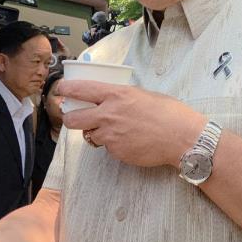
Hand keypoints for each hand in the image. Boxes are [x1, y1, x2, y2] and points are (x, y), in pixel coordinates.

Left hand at [57, 80, 203, 167]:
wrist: (182, 137)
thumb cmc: (169, 113)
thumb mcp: (143, 94)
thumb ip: (122, 97)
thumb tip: (111, 98)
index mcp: (116, 95)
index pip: (81, 90)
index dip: (66, 90)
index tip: (60, 90)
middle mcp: (108, 114)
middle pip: (73, 119)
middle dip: (70, 118)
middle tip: (73, 117)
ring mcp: (111, 136)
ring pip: (90, 135)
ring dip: (95, 133)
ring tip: (113, 131)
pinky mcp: (116, 152)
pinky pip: (107, 147)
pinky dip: (113, 145)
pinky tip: (129, 141)